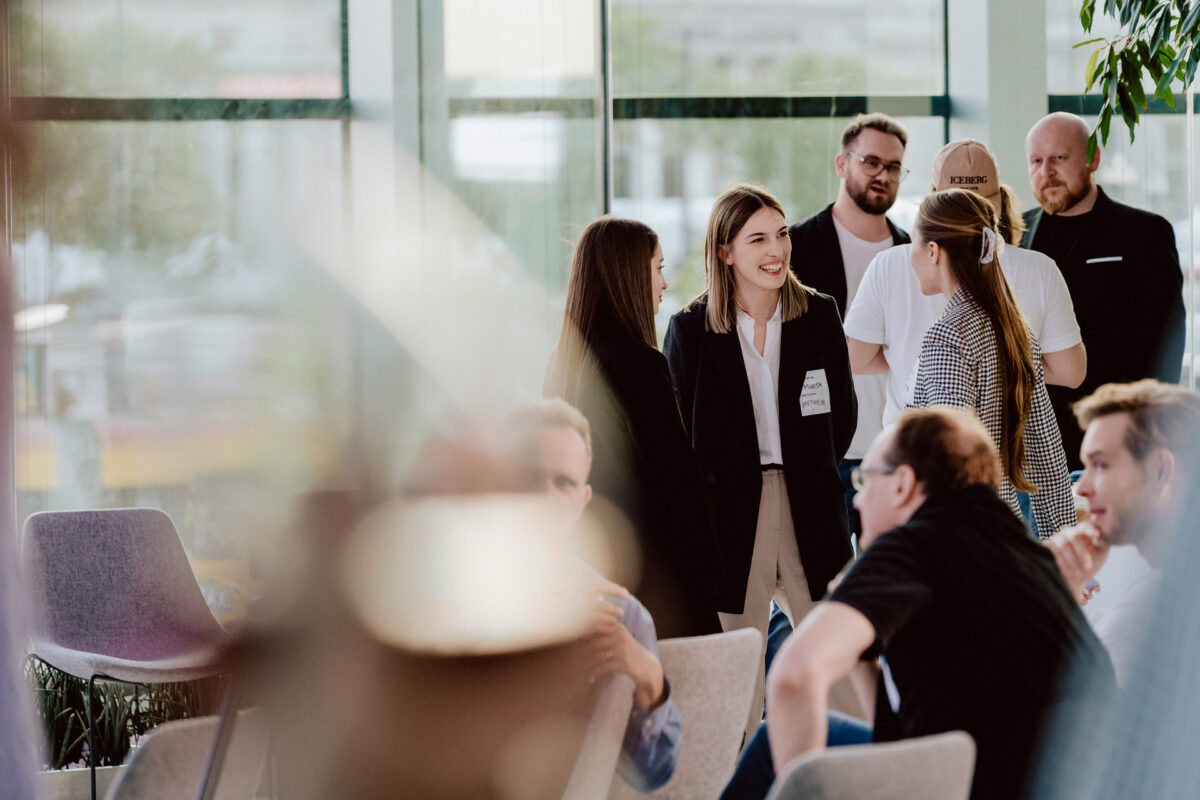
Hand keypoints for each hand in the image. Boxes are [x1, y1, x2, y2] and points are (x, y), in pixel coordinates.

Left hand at [581, 593, 665, 710]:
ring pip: (597, 656)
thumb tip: (578, 632)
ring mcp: (622, 648)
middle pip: (593, 642)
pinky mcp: (624, 662)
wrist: (648, 668)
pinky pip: (604, 668)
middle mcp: (619, 635)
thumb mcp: (619, 639)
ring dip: (586, 665)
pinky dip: (595, 674)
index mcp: (617, 628)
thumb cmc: (628, 653)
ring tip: (578, 671)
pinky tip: (590, 678)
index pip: (594, 628)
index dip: (581, 637)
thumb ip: (604, 633)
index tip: (570, 647)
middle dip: (581, 652)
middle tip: (571, 661)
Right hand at [1046, 523, 1108, 604]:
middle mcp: (1070, 531)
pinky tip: (1068, 571)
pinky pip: (1054, 551)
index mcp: (1084, 531)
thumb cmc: (1090, 565)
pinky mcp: (1048, 544)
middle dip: (1081, 553)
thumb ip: (1103, 543)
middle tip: (1088, 567)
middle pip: (1074, 536)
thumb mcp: (1101, 554)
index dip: (1090, 529)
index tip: (1096, 535)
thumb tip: (1102, 537)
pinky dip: (1063, 563)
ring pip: (1063, 545)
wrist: (1075, 579)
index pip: (1086, 526)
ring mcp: (1058, 537)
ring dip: (1072, 561)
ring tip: (1078, 573)